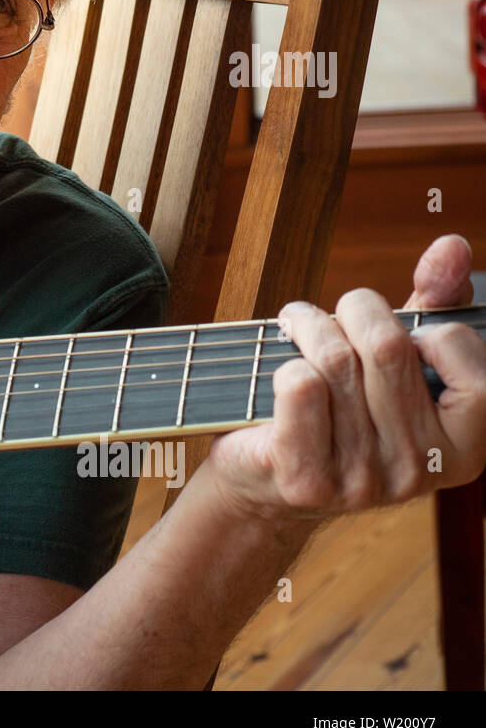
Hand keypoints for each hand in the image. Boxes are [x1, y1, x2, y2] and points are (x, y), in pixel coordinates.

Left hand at [207, 234, 485, 522]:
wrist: (264, 479)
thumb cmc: (338, 406)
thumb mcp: (395, 357)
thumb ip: (432, 302)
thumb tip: (452, 246)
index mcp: (464, 446)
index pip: (462, 352)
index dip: (422, 327)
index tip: (394, 335)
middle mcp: (420, 470)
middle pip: (386, 346)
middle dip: (350, 311)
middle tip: (325, 317)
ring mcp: (365, 482)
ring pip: (335, 360)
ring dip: (306, 328)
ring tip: (295, 329)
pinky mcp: (308, 480)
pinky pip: (300, 389)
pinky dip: (284, 364)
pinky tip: (282, 371)